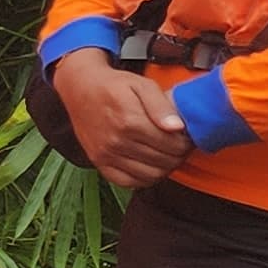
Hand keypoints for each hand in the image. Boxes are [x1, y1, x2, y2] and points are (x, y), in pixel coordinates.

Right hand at [51, 51, 190, 189]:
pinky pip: (128, 182)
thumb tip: (177, 127)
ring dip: (166, 168)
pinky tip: (150, 165)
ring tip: (168, 155)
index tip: (188, 137)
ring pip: (150, 175)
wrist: (80, 88)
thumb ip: (162, 105)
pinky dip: (144, 179)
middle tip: (181, 146)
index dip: (186, 143)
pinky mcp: (98, 162)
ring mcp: (106, 154)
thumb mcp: (142, 85)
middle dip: (179, 155)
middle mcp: (116, 141)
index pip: (172, 145)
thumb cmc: (114, 85)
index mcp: (130, 121)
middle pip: (164, 161)